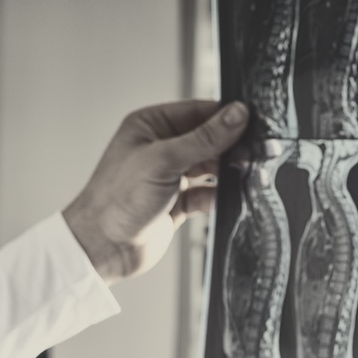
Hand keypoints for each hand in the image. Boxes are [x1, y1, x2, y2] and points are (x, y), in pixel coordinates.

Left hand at [62, 100, 247, 284]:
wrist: (103, 246)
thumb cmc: (118, 199)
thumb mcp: (164, 159)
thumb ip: (204, 138)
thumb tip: (236, 115)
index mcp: (150, 126)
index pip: (197, 111)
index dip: (225, 116)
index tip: (253, 121)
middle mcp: (159, 148)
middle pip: (207, 139)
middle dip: (230, 147)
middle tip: (255, 153)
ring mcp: (168, 176)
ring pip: (209, 168)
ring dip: (227, 173)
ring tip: (246, 175)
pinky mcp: (175, 203)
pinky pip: (206, 194)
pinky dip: (217, 196)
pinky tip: (226, 198)